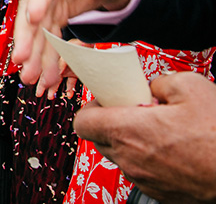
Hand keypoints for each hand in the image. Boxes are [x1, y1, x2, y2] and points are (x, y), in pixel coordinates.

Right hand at [12, 0, 188, 90]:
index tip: (34, 19)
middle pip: (33, 6)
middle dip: (27, 35)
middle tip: (22, 59)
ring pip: (36, 27)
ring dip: (33, 52)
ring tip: (31, 78)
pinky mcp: (52, 14)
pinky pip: (45, 37)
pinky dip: (44, 56)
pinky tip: (44, 76)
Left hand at [73, 72, 215, 201]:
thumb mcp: (191, 87)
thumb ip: (160, 81)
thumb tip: (152, 86)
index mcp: (128, 131)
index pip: (83, 122)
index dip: (92, 108)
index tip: (107, 100)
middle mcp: (131, 159)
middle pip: (101, 139)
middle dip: (112, 122)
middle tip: (135, 112)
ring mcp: (145, 179)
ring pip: (122, 156)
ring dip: (132, 142)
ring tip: (160, 130)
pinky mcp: (161, 193)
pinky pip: (142, 172)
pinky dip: (150, 159)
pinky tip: (173, 149)